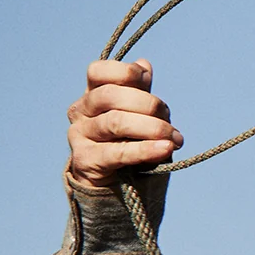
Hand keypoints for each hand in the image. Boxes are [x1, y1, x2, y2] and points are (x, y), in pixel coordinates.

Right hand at [66, 59, 182, 190]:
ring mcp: (79, 135)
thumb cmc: (130, 147)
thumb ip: (139, 92)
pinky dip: (146, 149)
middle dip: (149, 105)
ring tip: (175, 139)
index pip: (98, 71)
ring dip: (153, 128)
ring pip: (116, 122)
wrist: (117, 190)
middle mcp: (81, 112)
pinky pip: (118, 152)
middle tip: (170, 120)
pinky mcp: (85, 160)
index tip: (147, 80)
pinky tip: (165, 148)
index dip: (124, 72)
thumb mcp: (139, 117)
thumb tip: (144, 64)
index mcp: (92, 95)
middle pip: (112, 96)